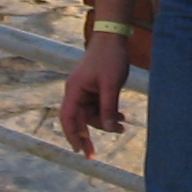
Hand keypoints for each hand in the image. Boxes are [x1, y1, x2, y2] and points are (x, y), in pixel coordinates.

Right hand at [59, 34, 130, 157]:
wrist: (113, 36)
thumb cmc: (110, 57)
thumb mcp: (111, 85)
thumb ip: (108, 108)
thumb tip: (109, 129)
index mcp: (75, 90)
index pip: (68, 118)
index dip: (72, 135)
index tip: (79, 150)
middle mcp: (76, 91)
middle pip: (79, 119)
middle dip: (88, 135)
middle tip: (93, 155)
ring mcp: (85, 90)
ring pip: (91, 114)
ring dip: (105, 122)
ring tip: (123, 126)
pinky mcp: (95, 88)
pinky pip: (98, 106)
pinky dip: (108, 112)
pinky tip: (121, 116)